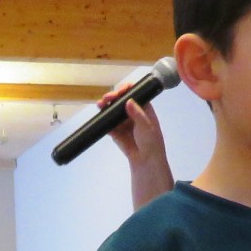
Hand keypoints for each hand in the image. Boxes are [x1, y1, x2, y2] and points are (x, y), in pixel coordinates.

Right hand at [99, 87, 174, 210]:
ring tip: (100, 105)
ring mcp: (123, 122)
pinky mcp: (116, 131)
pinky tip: (100, 116)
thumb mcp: (146, 126)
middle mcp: (132, 112)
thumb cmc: (151, 141)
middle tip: (107, 98)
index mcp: (143, 108)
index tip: (120, 90)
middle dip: (113, 97)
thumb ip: (137, 113)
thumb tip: (128, 101)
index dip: (127, 89)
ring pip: (113, 111)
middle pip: (121, 100)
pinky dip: (103, 120)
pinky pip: (108, 124)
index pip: (134, 94)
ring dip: (106, 106)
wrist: (145, 161)